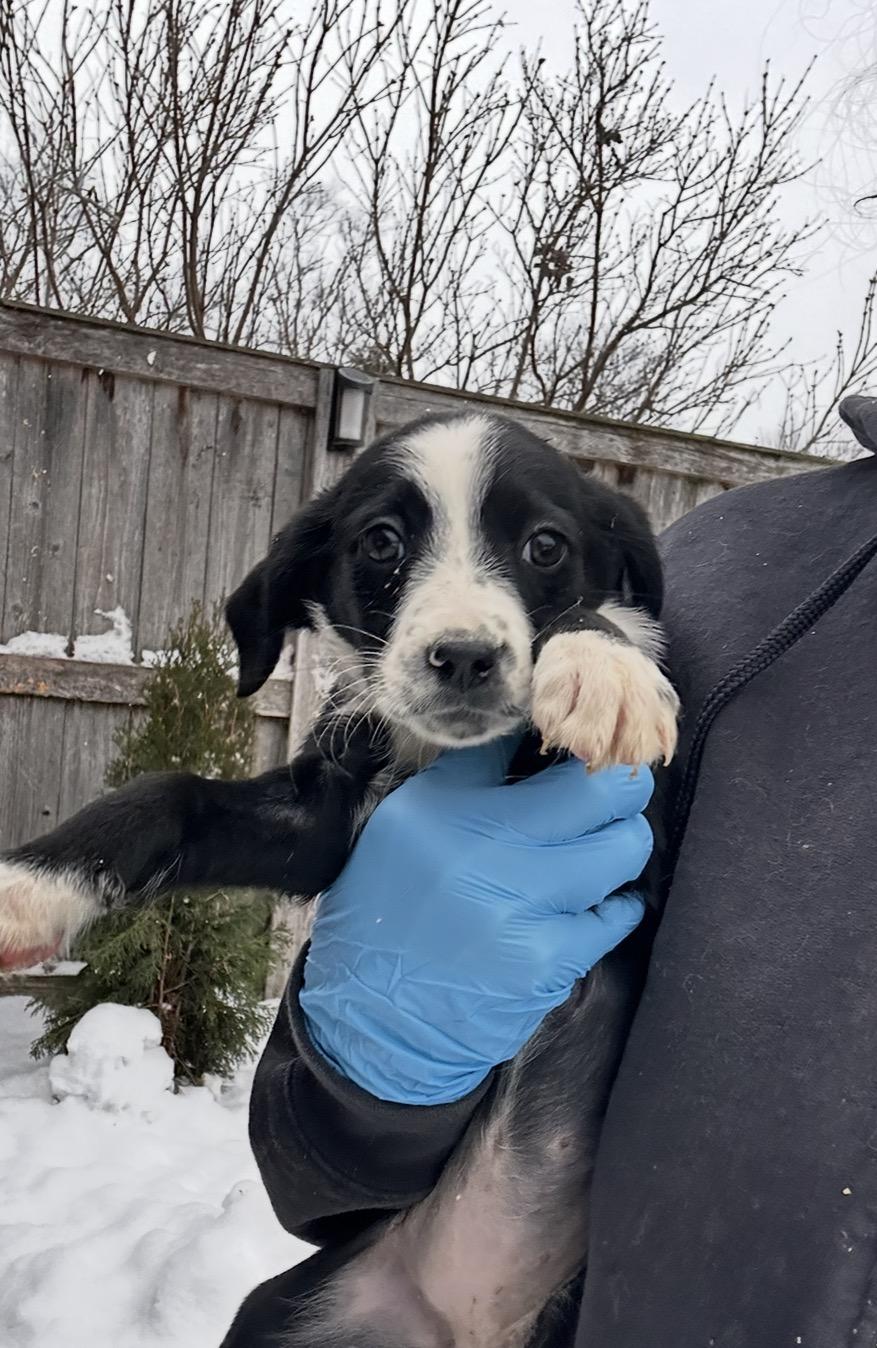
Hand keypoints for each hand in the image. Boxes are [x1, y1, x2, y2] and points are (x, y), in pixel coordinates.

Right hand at [300, 740, 652, 1104]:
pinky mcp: (549, 960)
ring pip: (622, 848)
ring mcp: (523, 907)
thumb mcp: (402, 826)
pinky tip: (595, 901)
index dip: (562, 733)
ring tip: (603, 843)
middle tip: (614, 785)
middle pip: (597, 789)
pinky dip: (614, 903)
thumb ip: (467, 780)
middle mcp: (485, 849)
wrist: (374, 1018)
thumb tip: (536, 737)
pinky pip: (615, 914)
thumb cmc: (387, 910)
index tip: (577, 739)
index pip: (522, 741)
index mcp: (443, 808)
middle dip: (619, 781)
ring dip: (622, 839)